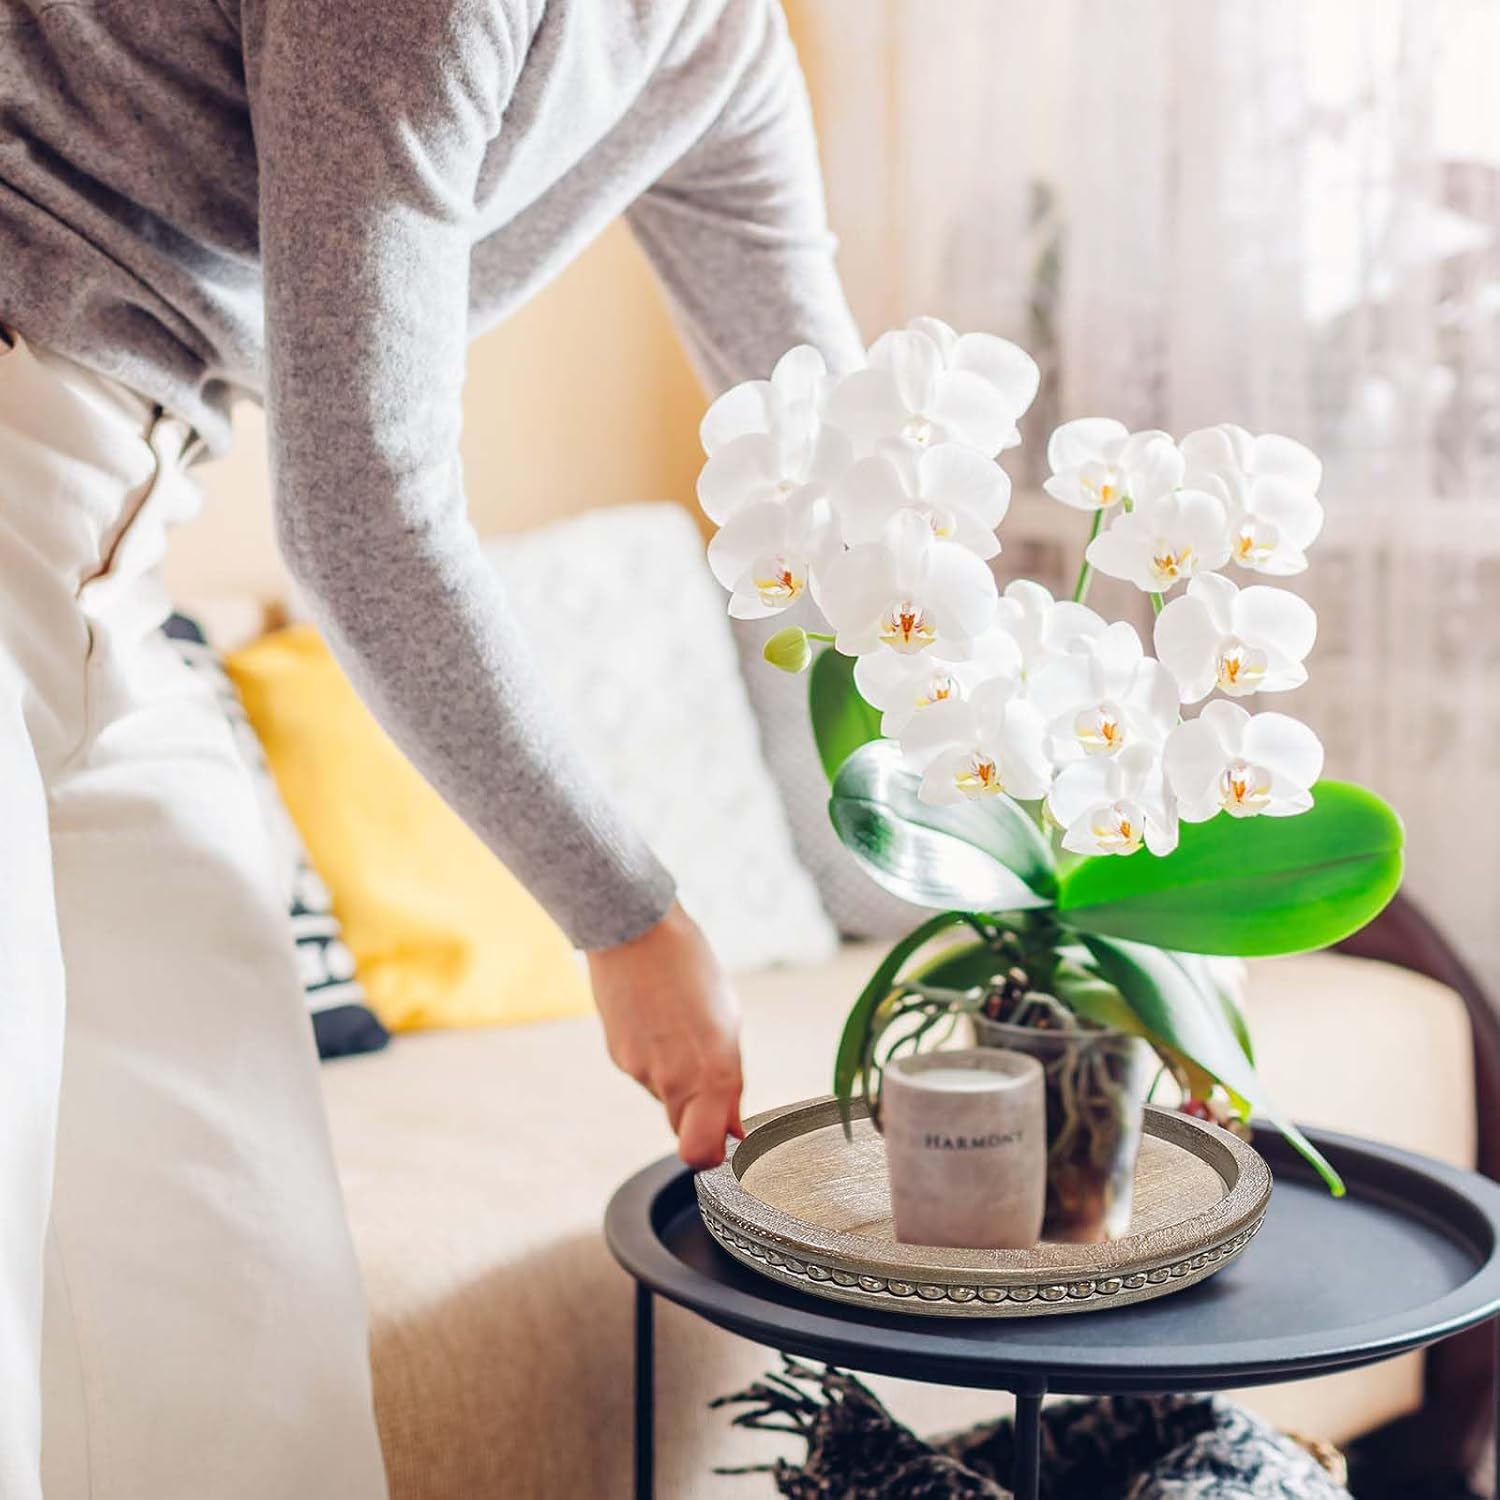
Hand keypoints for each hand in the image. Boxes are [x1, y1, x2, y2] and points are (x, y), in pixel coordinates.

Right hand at [588, 903, 744, 1168]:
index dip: (713, 1153)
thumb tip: (733, 1128)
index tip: (724, 1137)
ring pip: (663, 1097)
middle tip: (706, 1074)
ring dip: (675, 1077)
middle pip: (683, 1130)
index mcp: (714, 1071)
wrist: (634, 930)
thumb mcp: (728, 1019)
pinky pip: (643, 1073)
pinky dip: (654, 1057)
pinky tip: (659, 1020)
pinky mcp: (617, 1057)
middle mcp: (675, 1079)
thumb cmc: (689, 965)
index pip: (702, 1153)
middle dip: (697, 1115)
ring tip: (681, 1028)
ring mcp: (641, 1070)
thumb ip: (730, 1081)